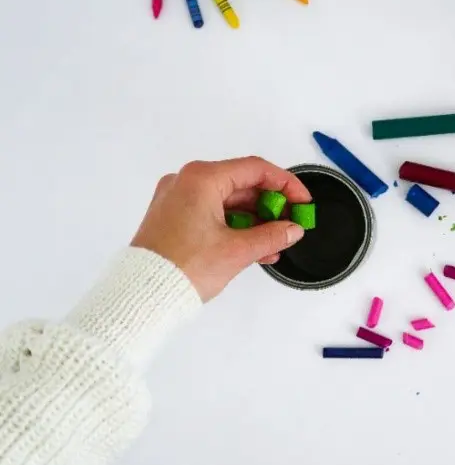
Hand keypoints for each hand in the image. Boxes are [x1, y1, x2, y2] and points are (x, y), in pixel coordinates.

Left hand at [130, 157, 310, 301]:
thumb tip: (291, 229)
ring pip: (228, 201)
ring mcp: (178, 200)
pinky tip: (255, 246)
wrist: (142, 295)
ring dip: (255, 220)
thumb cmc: (180, 268)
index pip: (255, 170)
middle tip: (291, 222)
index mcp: (201, 179)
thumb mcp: (237, 251)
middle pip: (242, 184)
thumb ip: (272, 236)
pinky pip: (213, 214)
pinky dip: (235, 226)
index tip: (301, 201)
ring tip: (277, 241)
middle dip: (270, 205)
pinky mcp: (174, 218)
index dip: (285, 184)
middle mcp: (186, 182)